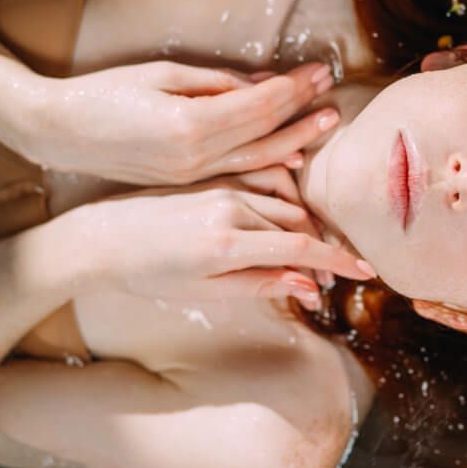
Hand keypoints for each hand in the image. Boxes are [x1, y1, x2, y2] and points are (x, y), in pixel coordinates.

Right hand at [23, 61, 337, 184]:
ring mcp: (192, 175)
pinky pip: (239, 175)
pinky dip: (269, 166)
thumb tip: (264, 82)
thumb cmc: (105, 93)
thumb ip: (217, 82)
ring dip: (296, 140)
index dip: (293, 87)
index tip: (319, 70)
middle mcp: (196, 156)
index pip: (259, 104)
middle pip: (266, 133)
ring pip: (259, 160)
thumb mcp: (161, 74)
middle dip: (303, 112)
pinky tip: (293, 156)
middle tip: (331, 93)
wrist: (58, 132)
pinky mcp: (186, 183)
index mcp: (190, 123)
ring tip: (325, 122)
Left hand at [57, 167, 375, 309]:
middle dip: (324, 250)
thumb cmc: (147, 273)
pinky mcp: (217, 177)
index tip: (366, 271)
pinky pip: (267, 183)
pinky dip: (289, 199)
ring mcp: (223, 186)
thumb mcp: (204, 290)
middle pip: (299, 223)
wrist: (101, 237)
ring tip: (316, 252)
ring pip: (286, 203)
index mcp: (225, 241)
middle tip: (334, 277)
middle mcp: (229, 206)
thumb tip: (310, 288)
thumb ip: (261, 284)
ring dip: (308, 226)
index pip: (300, 248)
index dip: (338, 260)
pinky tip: (296, 214)